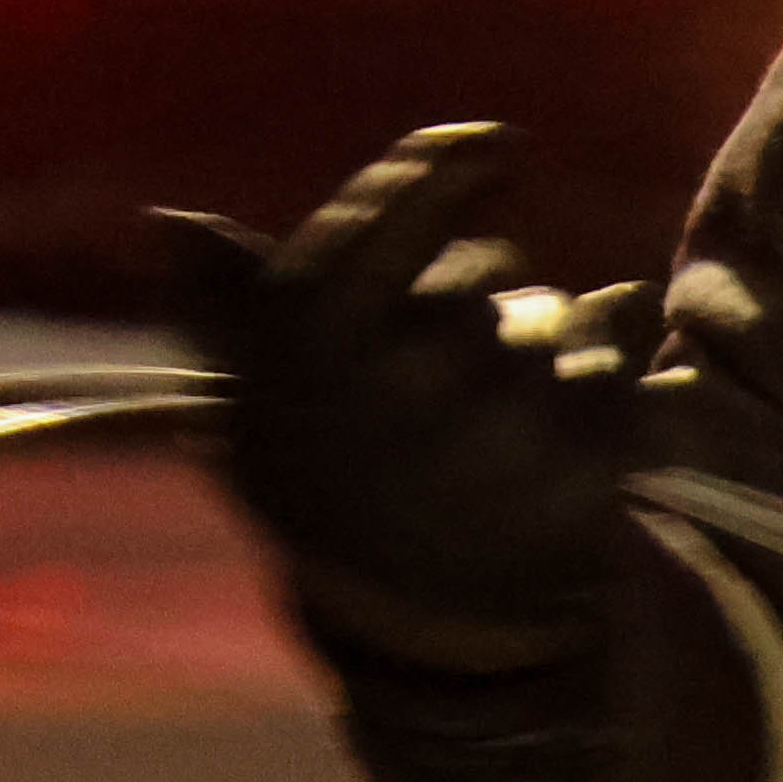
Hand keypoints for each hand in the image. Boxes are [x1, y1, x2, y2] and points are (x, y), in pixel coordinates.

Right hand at [155, 125, 638, 676]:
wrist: (431, 636)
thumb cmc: (334, 497)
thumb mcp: (260, 408)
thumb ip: (230, 307)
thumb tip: (167, 221)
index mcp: (313, 356)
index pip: (385, 220)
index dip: (441, 171)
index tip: (498, 145)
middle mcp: (406, 381)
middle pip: (479, 282)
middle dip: (484, 304)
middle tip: (458, 371)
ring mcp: (503, 421)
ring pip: (554, 319)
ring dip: (549, 345)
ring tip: (506, 426)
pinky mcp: (588, 457)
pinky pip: (616, 361)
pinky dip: (611, 370)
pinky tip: (585, 414)